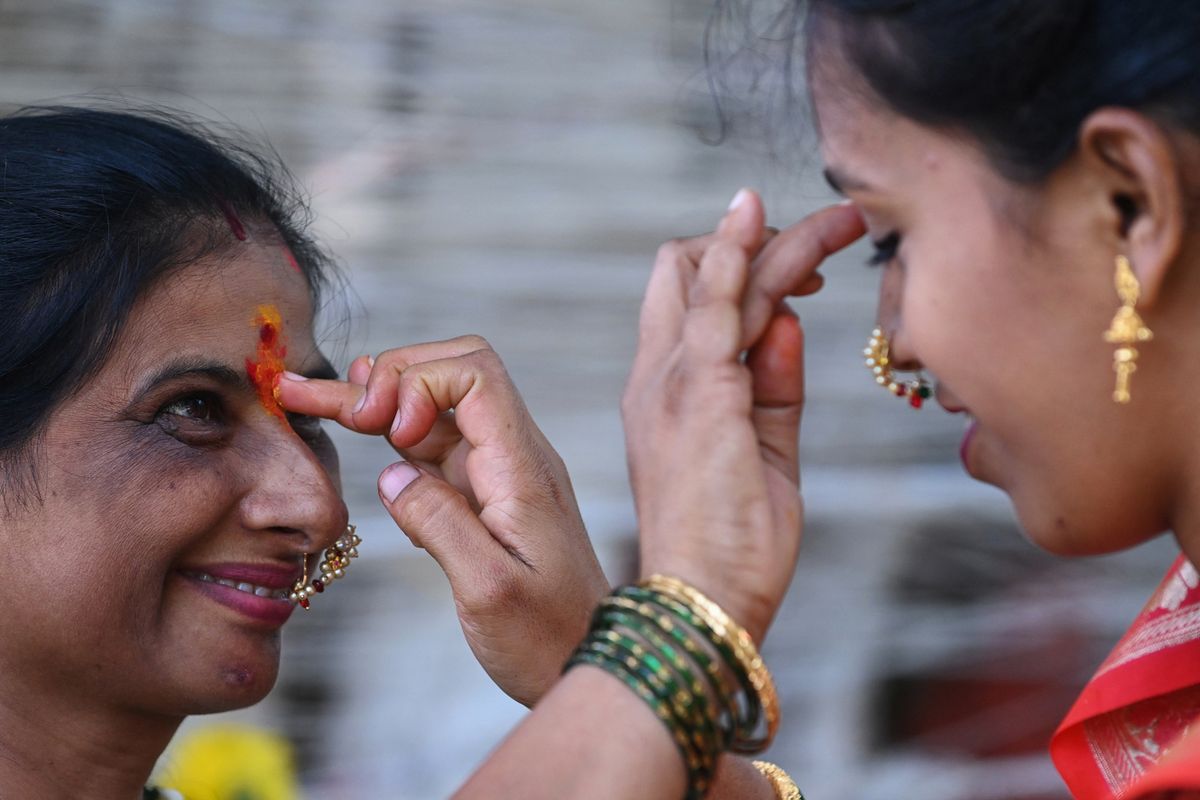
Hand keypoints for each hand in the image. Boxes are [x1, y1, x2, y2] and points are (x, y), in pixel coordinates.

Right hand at [278, 337, 610, 706]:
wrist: (585, 661)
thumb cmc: (547, 637)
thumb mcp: (489, 592)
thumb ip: (439, 524)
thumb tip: (392, 473)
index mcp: (522, 469)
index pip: (476, 375)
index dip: (420, 383)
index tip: (388, 431)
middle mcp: (514, 456)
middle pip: (454, 371)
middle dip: (392, 376)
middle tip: (338, 406)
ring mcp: (498, 471)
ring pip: (436, 406)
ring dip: (380, 396)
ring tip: (312, 394)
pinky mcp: (483, 492)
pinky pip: (435, 444)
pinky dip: (392, 431)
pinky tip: (356, 428)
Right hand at [623, 190, 863, 642]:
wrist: (701, 602)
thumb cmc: (732, 544)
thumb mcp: (767, 453)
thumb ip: (774, 387)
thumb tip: (789, 322)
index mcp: (669, 392)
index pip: (692, 300)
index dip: (743, 266)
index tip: (803, 269)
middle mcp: (660, 374)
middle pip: (690, 269)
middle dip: (758, 240)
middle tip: (829, 235)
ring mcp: (674, 379)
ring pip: (717, 274)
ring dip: (783, 240)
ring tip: (846, 223)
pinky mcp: (701, 391)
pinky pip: (717, 300)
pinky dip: (743, 252)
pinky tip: (770, 219)